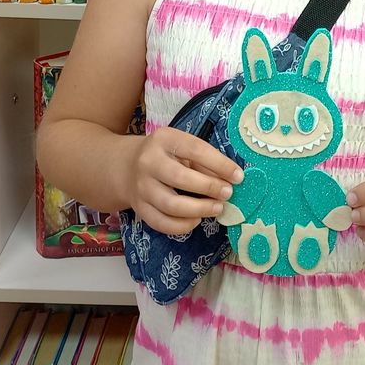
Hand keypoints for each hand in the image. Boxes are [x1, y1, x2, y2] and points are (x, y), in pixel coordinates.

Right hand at [121, 126, 243, 234]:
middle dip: (210, 188)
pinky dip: (183, 225)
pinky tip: (197, 219)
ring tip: (217, 208)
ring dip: (200, 209)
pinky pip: (162, 223)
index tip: (238, 176)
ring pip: (171, 205)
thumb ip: (205, 161)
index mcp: (164, 139)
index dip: (220, 164)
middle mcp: (148, 162)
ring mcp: (141, 187)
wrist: (127, 166)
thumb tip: (231, 179)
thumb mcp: (183, 148)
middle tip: (228, 194)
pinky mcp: (139, 208)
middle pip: (181, 179)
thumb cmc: (166, 155)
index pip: (195, 150)